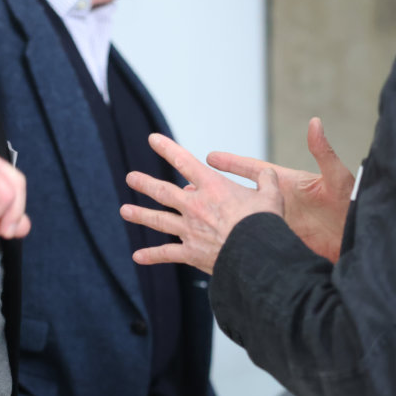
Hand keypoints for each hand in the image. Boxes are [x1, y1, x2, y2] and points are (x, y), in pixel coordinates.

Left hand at [120, 133, 282, 273]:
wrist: (257, 255)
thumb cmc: (265, 223)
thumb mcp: (272, 195)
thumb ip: (266, 180)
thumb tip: (268, 173)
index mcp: (213, 187)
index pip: (184, 162)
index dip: (167, 148)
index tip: (152, 139)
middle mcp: (195, 206)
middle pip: (163, 192)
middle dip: (145, 184)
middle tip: (130, 177)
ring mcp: (190, 230)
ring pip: (159, 220)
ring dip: (140, 214)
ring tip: (124, 210)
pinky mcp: (190, 253)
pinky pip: (167, 254)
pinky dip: (152, 255)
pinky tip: (137, 256)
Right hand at [208, 117, 352, 260]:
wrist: (361, 242)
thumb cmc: (352, 206)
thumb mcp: (338, 179)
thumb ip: (324, 152)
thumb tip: (315, 123)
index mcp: (288, 184)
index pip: (253, 171)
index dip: (232, 163)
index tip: (209, 157)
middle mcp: (279, 203)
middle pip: (241, 195)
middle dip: (216, 192)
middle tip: (189, 188)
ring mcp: (278, 223)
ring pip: (243, 219)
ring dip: (222, 218)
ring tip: (195, 218)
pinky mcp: (280, 242)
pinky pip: (254, 240)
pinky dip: (237, 241)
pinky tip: (221, 245)